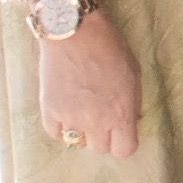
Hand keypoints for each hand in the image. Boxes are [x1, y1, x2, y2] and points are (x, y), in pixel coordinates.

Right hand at [38, 7, 141, 157]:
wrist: (75, 32)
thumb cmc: (110, 48)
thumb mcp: (133, 73)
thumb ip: (132, 102)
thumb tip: (130, 121)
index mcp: (121, 113)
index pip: (124, 150)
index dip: (124, 141)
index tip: (121, 131)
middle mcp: (96, 121)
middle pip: (100, 149)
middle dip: (104, 136)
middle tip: (101, 117)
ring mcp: (70, 118)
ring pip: (77, 143)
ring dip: (82, 131)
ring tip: (83, 110)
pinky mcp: (49, 111)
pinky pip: (56, 134)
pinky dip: (61, 126)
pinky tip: (66, 109)